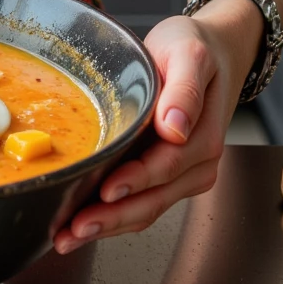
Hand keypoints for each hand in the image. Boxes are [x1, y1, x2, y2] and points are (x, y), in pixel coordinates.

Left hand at [53, 13, 238, 253]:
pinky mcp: (169, 175)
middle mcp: (197, 163)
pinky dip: (114, 217)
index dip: (135, 181)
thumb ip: (185, 89)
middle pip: (153, 199)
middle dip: (112, 219)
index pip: (165, 166)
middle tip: (73, 231)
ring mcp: (184, 173)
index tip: (106, 192)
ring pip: (146, 209)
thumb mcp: (189, 54)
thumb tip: (176, 127)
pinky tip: (84, 223)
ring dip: (108, 226)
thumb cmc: (194, 47)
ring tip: (68, 236)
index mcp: (202, 136)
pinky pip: (143, 203)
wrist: (214, 52)